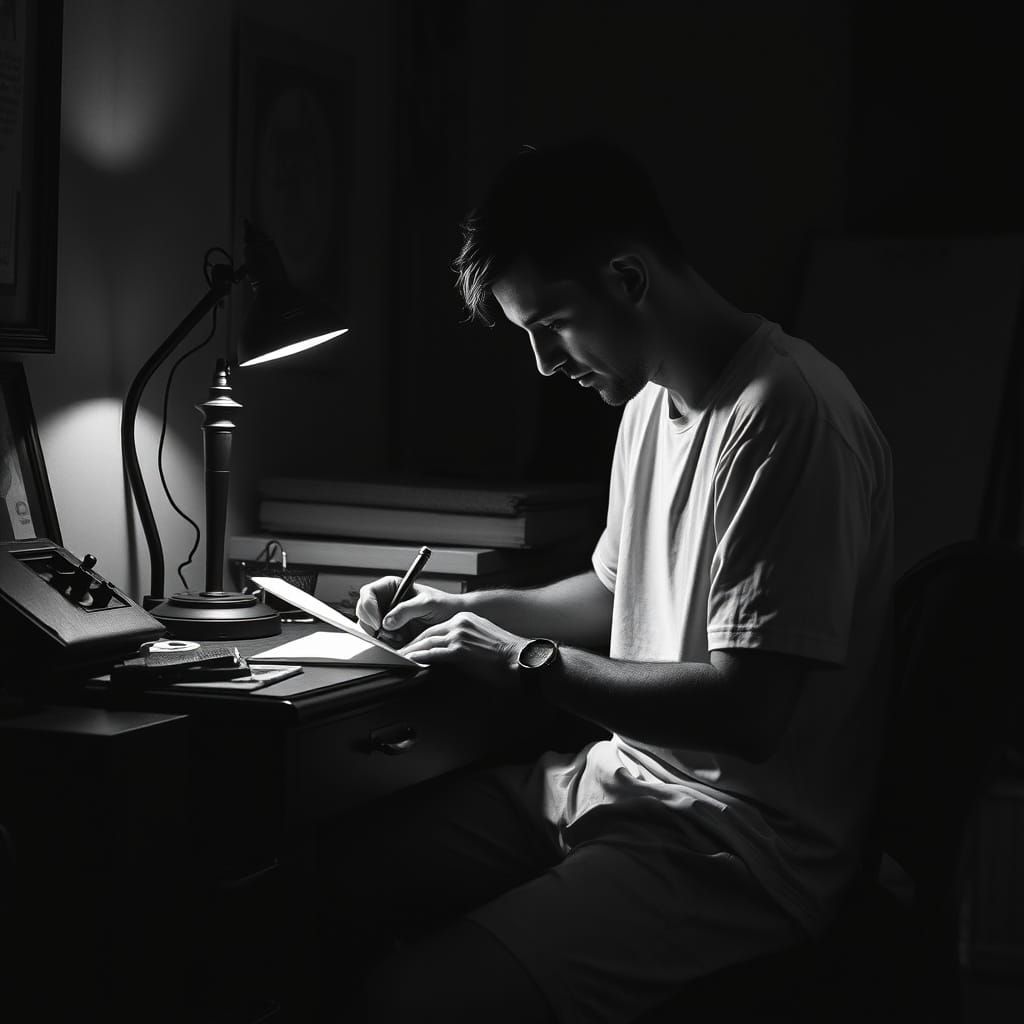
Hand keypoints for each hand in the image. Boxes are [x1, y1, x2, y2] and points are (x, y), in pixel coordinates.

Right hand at [355, 576, 466, 645]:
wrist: (453, 620)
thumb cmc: (443, 605)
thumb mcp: (427, 603)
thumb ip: (406, 610)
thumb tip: (387, 622)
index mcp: (392, 587)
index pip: (368, 592)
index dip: (368, 606)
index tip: (378, 620)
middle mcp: (386, 601)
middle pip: (363, 610)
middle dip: (372, 623)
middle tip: (386, 632)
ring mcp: (387, 617)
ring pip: (368, 626)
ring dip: (380, 634)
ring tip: (400, 635)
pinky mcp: (390, 632)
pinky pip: (378, 638)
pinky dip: (386, 642)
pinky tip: (401, 640)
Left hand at [397, 611, 526, 687]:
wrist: (521, 658)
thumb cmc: (507, 655)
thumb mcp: (484, 638)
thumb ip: (467, 640)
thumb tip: (454, 652)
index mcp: (466, 619)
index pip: (436, 628)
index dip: (421, 639)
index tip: (411, 646)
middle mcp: (460, 623)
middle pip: (427, 633)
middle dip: (411, 645)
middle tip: (398, 654)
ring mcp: (459, 635)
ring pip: (426, 643)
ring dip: (410, 653)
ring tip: (398, 661)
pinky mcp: (459, 650)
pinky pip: (432, 654)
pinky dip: (418, 660)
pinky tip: (410, 664)